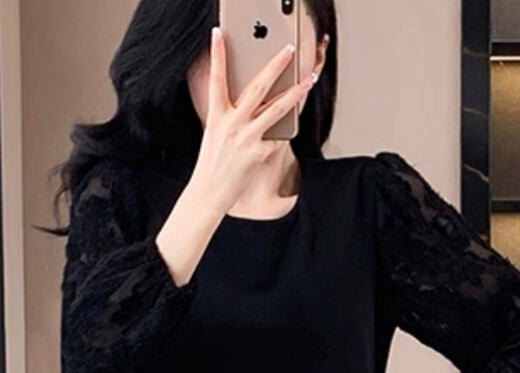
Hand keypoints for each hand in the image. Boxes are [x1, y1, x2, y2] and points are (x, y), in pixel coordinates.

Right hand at [189, 26, 315, 216]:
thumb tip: (252, 98)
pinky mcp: (259, 153)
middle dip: (275, 66)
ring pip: (277, 109)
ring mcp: (247, 138)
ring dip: (296, 93)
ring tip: (309, 80)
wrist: (210, 191)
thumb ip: (230, 112)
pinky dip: (283, 132)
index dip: (217, 56)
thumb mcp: (215, 131)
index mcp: (217, 116)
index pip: (216, 79)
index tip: (219, 34)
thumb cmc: (213, 161)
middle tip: (288, 50)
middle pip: (257, 88)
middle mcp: (232, 124)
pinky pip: (277, 137)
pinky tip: (288, 128)